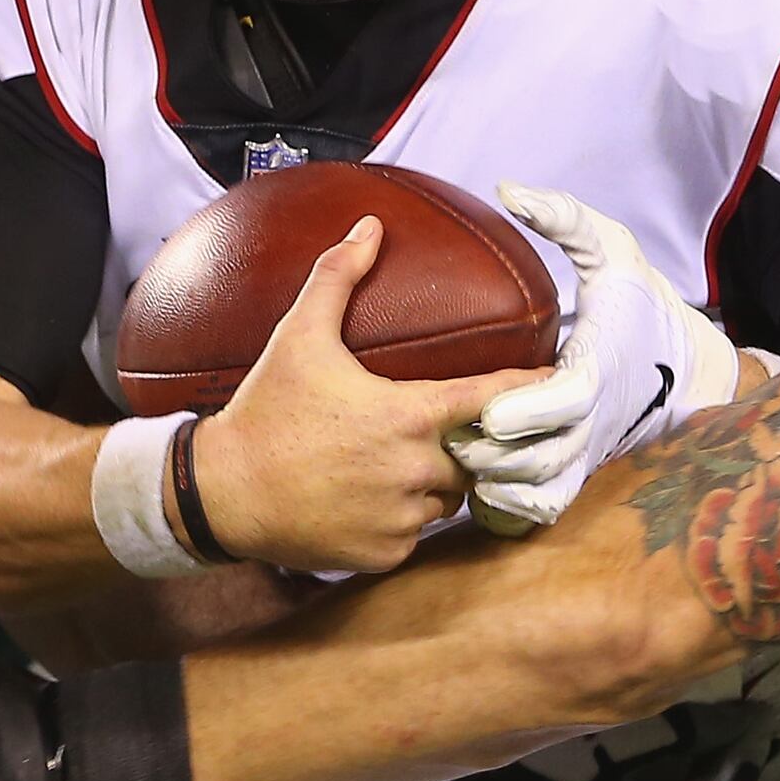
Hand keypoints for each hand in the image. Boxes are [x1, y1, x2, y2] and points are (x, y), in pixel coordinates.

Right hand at [193, 216, 547, 573]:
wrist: (222, 493)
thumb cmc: (265, 410)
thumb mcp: (297, 337)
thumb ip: (338, 278)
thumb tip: (369, 226)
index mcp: (408, 416)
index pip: (491, 398)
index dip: (526, 388)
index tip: (556, 381)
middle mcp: (417, 471)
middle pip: (470, 455)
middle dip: (458, 442)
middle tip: (422, 428)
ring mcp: (403, 518)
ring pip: (447, 499)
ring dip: (434, 482)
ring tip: (393, 462)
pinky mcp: (386, 554)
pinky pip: (416, 534)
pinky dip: (403, 518)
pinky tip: (368, 499)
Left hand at [460, 183, 742, 532]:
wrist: (687, 366)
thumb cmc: (641, 302)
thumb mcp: (613, 248)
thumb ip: (565, 218)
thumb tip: (507, 190)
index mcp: (600, 371)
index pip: (567, 403)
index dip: (529, 411)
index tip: (490, 411)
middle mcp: (594, 424)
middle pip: (540, 458)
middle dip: (491, 453)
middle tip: (442, 436)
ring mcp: (586, 456)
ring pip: (537, 493)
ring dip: (492, 484)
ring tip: (446, 460)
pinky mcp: (578, 476)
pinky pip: (539, 510)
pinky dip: (505, 508)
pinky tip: (466, 490)